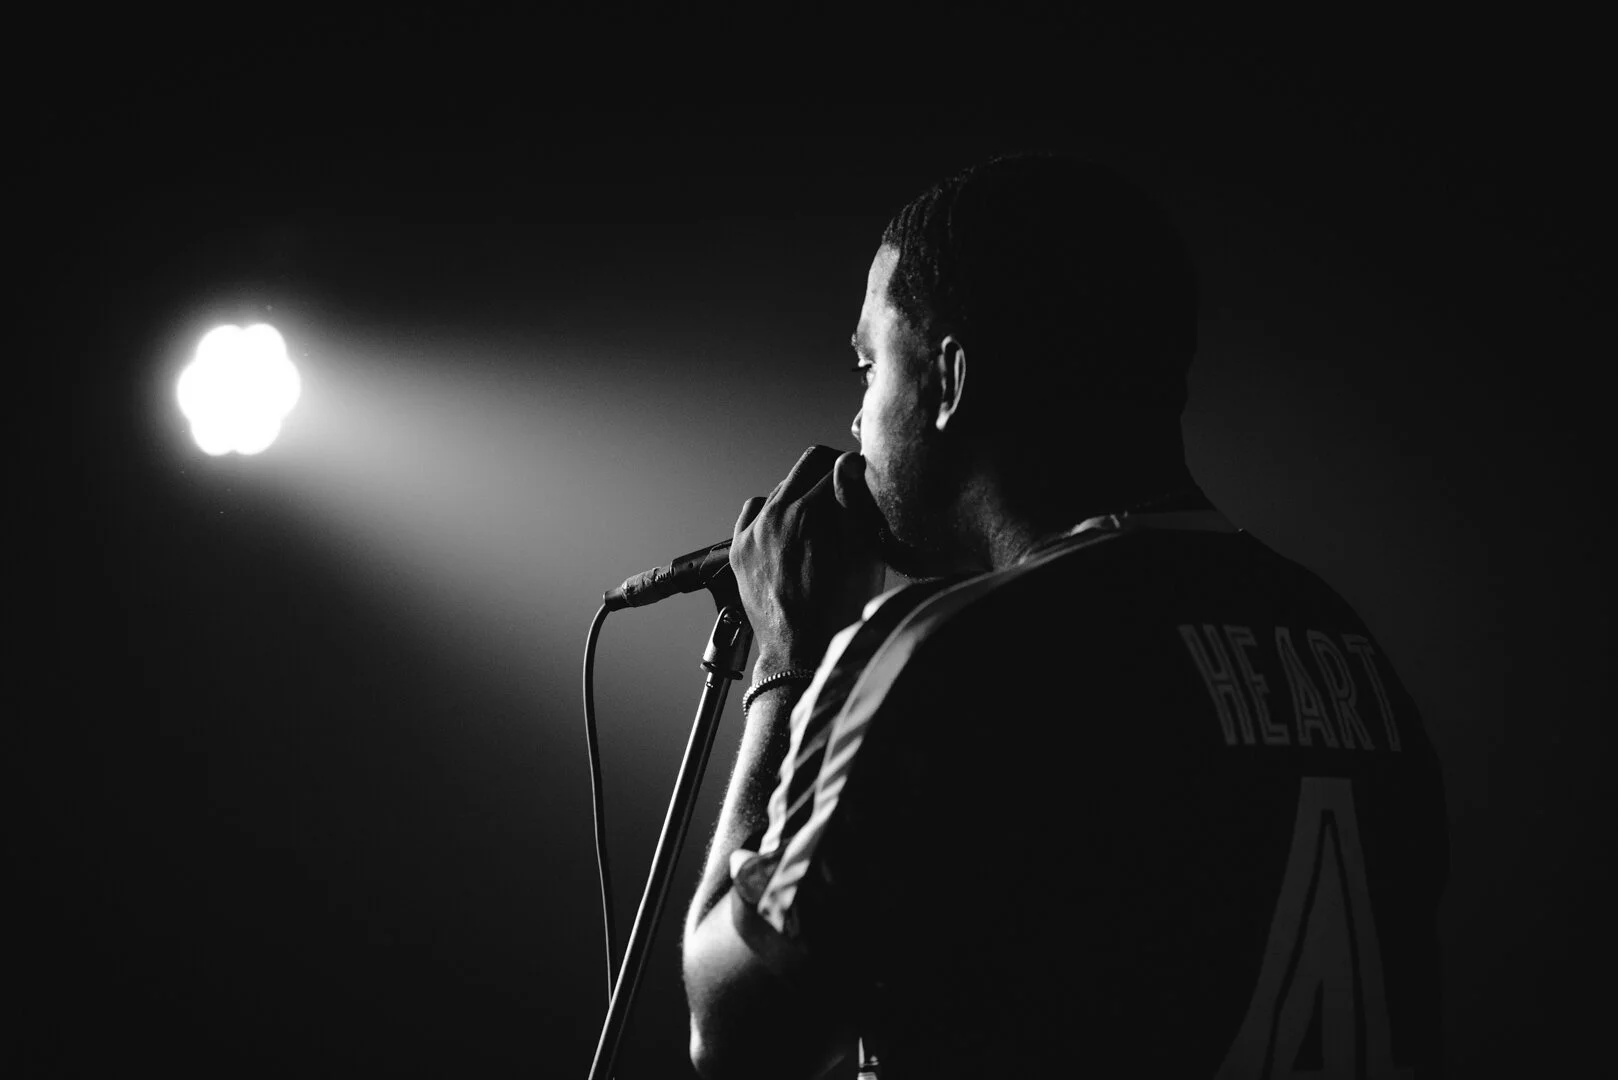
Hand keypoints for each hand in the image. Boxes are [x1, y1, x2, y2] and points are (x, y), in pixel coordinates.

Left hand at [730, 445, 887, 672]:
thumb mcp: (864, 553)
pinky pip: (754, 512)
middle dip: (829, 472)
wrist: (803, 652)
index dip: (856, 470)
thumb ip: (856, 501)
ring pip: (782, 488)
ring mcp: (754, 531)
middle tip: (846, 492)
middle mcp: (776, 514)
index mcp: (809, 510)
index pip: (835, 462)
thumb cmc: (841, 609)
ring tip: (821, 520)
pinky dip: (772, 512)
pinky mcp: (740, 549)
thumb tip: (849, 460)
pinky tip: (788, 529)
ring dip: (803, 493)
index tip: (863, 482)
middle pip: (807, 465)